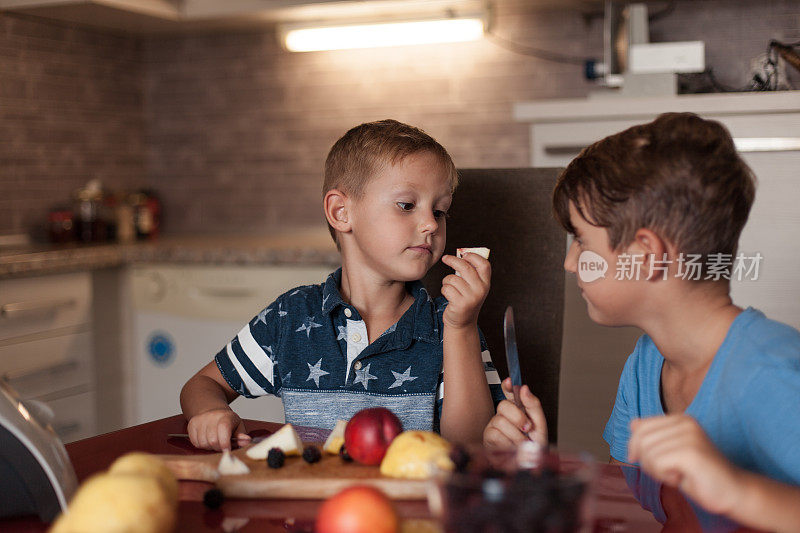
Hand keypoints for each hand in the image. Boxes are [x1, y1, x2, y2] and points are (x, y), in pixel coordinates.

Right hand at [186, 407, 249, 450]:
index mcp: (225, 416)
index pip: (223, 430)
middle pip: (213, 440)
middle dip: (218, 448)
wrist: (212, 411)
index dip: (225, 444)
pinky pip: (195, 442)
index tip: (227, 451)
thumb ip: (241, 435)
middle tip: (222, 447)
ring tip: (215, 442)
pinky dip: (202, 445)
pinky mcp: (191, 424)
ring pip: (203, 443)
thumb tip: (246, 441)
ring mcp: (200, 420)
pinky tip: (207, 440)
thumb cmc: (227, 421)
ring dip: (210, 447)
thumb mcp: (238, 426)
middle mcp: (211, 416)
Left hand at [440, 253, 490, 328]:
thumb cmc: (465, 300)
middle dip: (453, 260)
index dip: (473, 256)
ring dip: (447, 281)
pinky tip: (448, 295)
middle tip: (445, 258)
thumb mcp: (473, 286)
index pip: (484, 264)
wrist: (462, 322)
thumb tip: (461, 254)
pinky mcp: (460, 304)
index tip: (463, 253)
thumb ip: (471, 272)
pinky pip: (447, 288)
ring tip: (450, 287)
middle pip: (465, 268)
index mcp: (486, 283)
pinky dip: (444, 289)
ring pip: (452, 278)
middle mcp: (480, 290)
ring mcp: (471, 297)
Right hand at [483, 377, 547, 448]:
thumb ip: (533, 406)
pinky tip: (511, 448)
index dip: (508, 386)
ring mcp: (495, 426)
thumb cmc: (533, 450)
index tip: (509, 382)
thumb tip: (524, 388)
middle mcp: (505, 416)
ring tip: (521, 444)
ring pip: (500, 420)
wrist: (528, 468)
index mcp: (519, 411)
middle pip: (504, 405)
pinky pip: (495, 434)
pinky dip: (507, 443)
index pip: (510, 393)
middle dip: (518, 417)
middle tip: (527, 428)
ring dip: (515, 435)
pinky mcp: (488, 438)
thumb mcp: (540, 427)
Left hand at [628, 415, 742, 514]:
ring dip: (658, 471)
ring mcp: (689, 435)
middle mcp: (685, 422)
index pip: (639, 427)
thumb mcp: (671, 452)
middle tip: (670, 471)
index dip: (637, 449)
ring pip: (647, 453)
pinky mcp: (691, 452)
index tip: (653, 464)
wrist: (734, 492)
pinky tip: (682, 477)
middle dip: (648, 462)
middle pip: (640, 441)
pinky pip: (657, 464)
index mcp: (680, 418)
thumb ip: (653, 437)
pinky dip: (665, 477)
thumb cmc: (699, 475)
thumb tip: (632, 424)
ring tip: (679, 473)